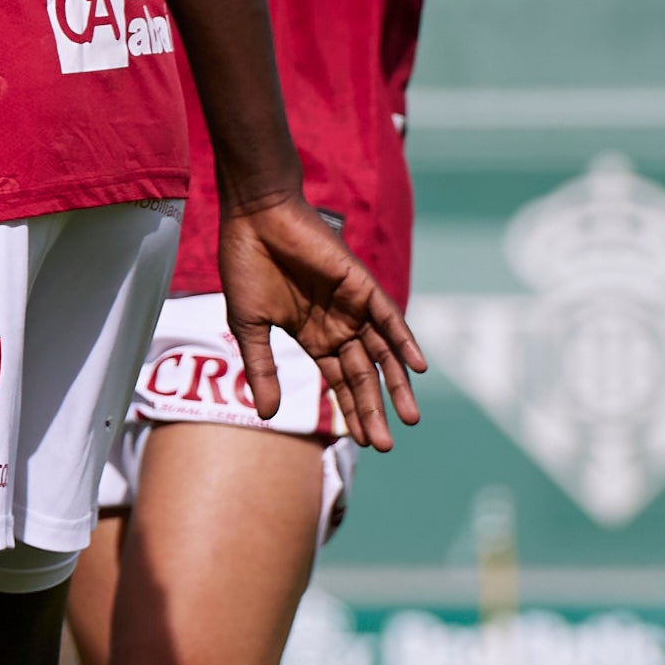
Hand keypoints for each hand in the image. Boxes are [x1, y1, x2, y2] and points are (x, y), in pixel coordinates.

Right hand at [219, 193, 426, 447]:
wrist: (255, 218)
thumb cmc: (247, 265)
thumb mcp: (250, 326)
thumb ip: (262, 368)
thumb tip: (268, 414)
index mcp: (313, 336)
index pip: (340, 382)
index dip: (352, 411)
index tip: (363, 443)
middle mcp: (339, 324)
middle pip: (364, 375)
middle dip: (375, 410)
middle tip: (385, 445)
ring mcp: (353, 306)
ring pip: (383, 353)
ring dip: (397, 384)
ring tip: (409, 418)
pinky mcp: (361, 285)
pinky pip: (390, 317)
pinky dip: (404, 341)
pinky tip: (417, 366)